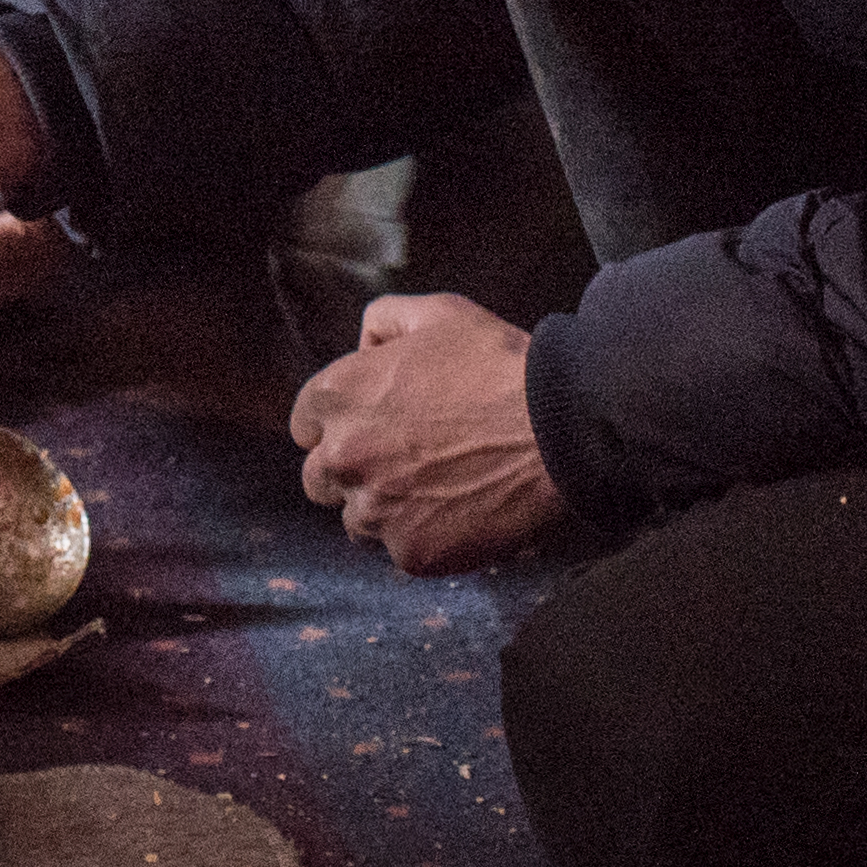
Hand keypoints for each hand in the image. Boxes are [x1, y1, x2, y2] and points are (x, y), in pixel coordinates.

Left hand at [285, 293, 564, 572]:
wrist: (560, 431)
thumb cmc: (500, 367)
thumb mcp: (438, 314)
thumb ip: (384, 320)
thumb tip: (363, 345)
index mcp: (336, 396)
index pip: (305, 424)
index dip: (340, 424)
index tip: (373, 426)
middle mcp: (342, 457)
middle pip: (320, 478)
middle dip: (353, 470)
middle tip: (404, 461)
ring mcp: (375, 510)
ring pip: (357, 520)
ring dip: (385, 508)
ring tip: (436, 488)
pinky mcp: (411, 552)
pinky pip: (401, 550)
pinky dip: (425, 536)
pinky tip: (459, 511)